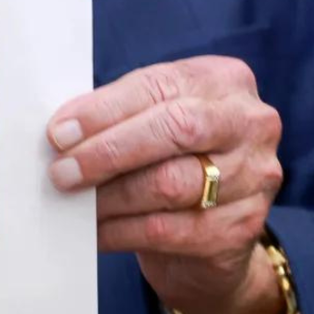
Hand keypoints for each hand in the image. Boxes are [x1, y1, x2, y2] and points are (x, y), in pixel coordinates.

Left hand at [47, 57, 296, 313]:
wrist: (212, 229)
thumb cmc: (171, 158)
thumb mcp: (151, 120)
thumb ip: (117, 116)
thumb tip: (61, 132)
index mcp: (224, 81)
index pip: (158, 87)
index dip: (104, 110)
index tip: (60, 132)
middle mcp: (250, 123)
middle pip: (175, 129)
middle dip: (109, 151)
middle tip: (62, 171)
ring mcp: (253, 177)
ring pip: (170, 184)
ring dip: (109, 196)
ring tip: (73, 201)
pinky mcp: (240, 228)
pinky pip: (167, 229)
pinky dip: (120, 231)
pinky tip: (94, 231)